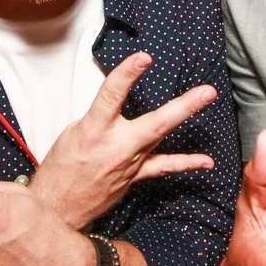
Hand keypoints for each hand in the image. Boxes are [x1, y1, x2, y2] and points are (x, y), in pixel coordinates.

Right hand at [31, 51, 217, 228]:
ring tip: (207, 101)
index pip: (111, 96)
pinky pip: (163, 166)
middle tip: (206, 92)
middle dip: (182, 106)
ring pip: (162, 137)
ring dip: (186, 118)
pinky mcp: (135, 176)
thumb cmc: (61, 168)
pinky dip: (186, 162)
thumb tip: (118, 101)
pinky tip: (206, 161)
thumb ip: (100, 116)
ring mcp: (129, 163)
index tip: (143, 58)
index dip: (127, 75)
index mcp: (93, 130)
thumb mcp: (73, 132)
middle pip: (154, 123)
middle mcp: (115, 146)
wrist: (57, 207)